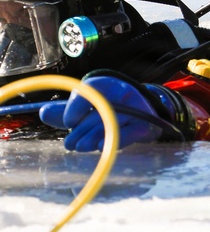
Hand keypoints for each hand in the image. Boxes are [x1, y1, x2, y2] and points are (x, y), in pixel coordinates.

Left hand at [40, 75, 163, 151]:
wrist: (143, 112)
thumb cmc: (109, 108)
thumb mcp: (87, 106)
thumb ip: (66, 110)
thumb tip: (43, 113)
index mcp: (106, 83)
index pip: (89, 92)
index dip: (75, 108)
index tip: (68, 123)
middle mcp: (123, 91)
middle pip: (99, 111)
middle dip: (82, 129)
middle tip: (70, 145)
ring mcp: (136, 107)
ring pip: (111, 123)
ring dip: (92, 137)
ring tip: (80, 148)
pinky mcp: (144, 124)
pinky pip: (128, 133)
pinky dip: (113, 140)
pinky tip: (100, 147)